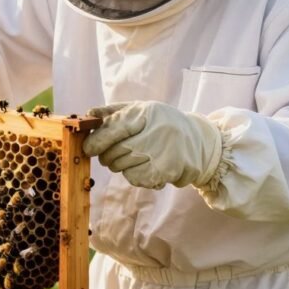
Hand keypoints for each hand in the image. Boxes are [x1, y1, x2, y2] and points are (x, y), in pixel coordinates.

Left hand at [83, 101, 224, 189]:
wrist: (200, 143)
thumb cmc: (163, 124)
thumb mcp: (141, 110)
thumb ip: (114, 112)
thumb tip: (89, 115)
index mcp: (148, 112)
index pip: (114, 128)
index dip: (97, 140)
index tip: (88, 148)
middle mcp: (156, 132)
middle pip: (115, 151)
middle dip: (106, 155)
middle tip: (110, 154)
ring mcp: (162, 153)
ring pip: (122, 166)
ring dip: (120, 165)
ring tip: (134, 157)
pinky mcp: (165, 172)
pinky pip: (134, 178)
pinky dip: (134, 175)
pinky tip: (146, 166)